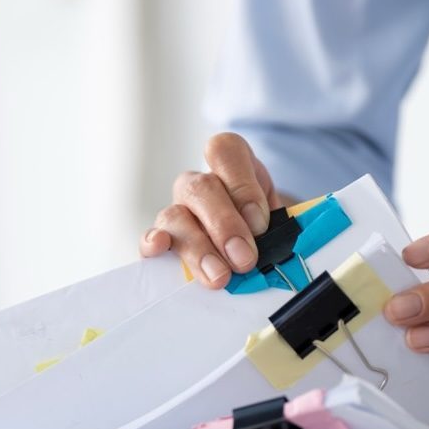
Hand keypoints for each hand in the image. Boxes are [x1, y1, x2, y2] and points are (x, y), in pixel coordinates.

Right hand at [140, 133, 284, 287]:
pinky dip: (152, 241)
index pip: (225, 151)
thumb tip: (279, 242)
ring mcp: (176, 211)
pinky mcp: (159, 239)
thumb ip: (277, 225)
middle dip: (224, 226)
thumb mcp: (278, 220)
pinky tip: (159, 247)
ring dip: (198, 247)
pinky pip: (149, 236)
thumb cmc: (263, 233)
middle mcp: (198, 185)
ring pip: (175, 215)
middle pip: (200, 188)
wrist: (248, 255)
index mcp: (230, 166)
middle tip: (244, 260)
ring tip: (219, 277)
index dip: (241, 185)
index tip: (260, 224)